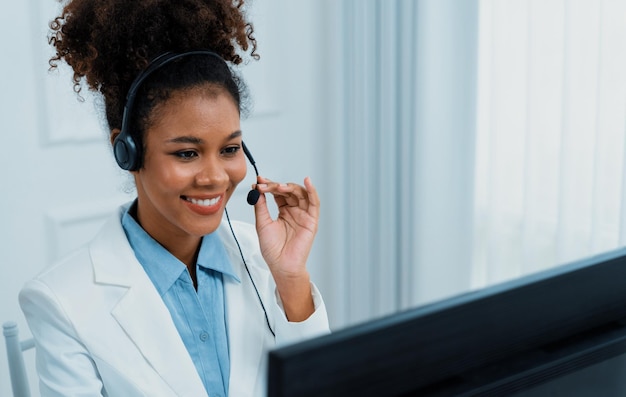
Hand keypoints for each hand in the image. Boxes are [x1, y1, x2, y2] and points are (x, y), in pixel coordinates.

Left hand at [253, 176, 318, 320]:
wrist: (281, 265)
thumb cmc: (272, 249)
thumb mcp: (262, 223)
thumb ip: (260, 206)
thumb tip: (256, 189)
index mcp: (284, 212)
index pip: (278, 194)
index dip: (269, 186)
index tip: (258, 181)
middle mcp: (295, 211)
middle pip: (288, 191)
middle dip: (275, 186)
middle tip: (264, 185)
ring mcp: (303, 214)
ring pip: (300, 194)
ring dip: (290, 187)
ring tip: (279, 186)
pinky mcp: (312, 220)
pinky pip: (314, 203)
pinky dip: (312, 191)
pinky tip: (308, 182)